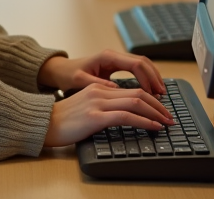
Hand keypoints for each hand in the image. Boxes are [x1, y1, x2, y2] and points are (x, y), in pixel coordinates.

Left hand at [37, 50, 167, 95]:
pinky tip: (150, 90)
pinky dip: (146, 78)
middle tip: (162, 95)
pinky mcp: (116, 66)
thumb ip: (96, 84)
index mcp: (107, 57)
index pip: (135, 64)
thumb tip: (116, 90)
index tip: (154, 93)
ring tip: (160, 94)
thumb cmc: (68, 75)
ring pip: (142, 64)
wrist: (61, 70)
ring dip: (153, 77)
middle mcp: (114, 56)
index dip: (147, 79)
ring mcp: (116, 60)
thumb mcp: (79, 81)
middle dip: (155, 78)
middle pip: (143, 62)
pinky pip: (136, 69)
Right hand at [44, 83, 174, 146]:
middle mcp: (100, 91)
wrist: (43, 123)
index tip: (161, 109)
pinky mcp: (95, 116)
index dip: (150, 98)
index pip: (131, 88)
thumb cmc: (63, 119)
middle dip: (158, 105)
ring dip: (156, 113)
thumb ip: (102, 104)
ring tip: (166, 122)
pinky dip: (144, 121)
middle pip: (138, 92)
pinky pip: (126, 116)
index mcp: (98, 87)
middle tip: (170, 116)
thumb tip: (121, 112)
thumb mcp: (85, 105)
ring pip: (135, 102)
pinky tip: (153, 127)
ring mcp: (98, 102)